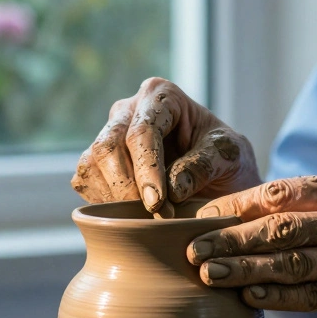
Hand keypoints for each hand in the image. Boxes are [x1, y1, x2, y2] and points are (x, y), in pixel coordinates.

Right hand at [71, 77, 261, 212]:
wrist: (217, 175)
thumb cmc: (224, 158)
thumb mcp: (230, 156)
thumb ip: (204, 165)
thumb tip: (172, 188)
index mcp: (161, 96)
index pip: (143, 131)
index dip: (147, 169)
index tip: (158, 203)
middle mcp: (127, 110)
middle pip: (109, 147)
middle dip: (127, 188)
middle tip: (153, 218)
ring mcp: (108, 134)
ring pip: (92, 165)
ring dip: (115, 199)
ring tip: (147, 221)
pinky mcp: (96, 162)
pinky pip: (86, 182)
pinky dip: (105, 204)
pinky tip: (131, 217)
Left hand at [186, 173, 316, 317]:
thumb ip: (310, 205)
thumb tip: (240, 213)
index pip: (279, 192)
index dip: (235, 206)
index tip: (199, 216)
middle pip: (279, 227)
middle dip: (229, 239)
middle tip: (192, 249)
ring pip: (292, 263)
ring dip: (245, 270)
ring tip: (209, 276)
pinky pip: (313, 296)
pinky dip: (278, 297)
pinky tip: (249, 298)